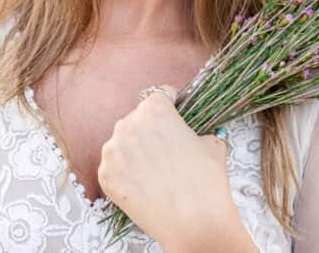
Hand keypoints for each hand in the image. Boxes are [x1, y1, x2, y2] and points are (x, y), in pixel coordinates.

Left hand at [96, 84, 234, 244]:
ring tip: (153, 170)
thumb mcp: (213, 145)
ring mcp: (113, 150)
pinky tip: (143, 184)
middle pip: (138, 119)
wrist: (193, 221)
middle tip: (165, 149)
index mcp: (155, 108)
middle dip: (150, 130)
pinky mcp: (105, 175)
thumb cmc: (205, 180)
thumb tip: (196, 137)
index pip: (161, 96)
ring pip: (123, 143)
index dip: (171, 104)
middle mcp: (128, 123)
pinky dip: (126, 173)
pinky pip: (114, 167)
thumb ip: (200, 132)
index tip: (174, 111)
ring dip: (135, 151)